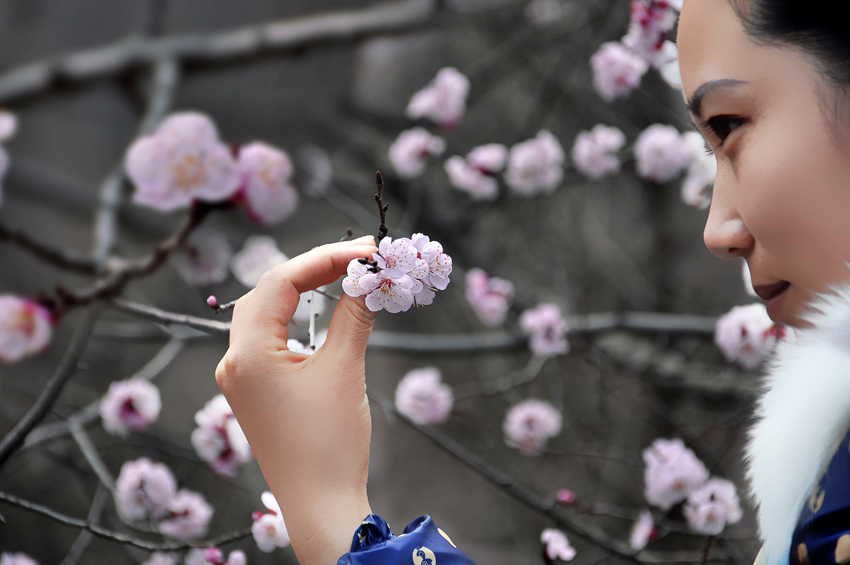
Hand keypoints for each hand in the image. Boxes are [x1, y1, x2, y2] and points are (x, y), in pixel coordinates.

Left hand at [215, 236, 377, 564]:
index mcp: (247, 354)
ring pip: (268, 312)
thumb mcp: (344, 370)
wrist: (320, 506)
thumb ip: (354, 316)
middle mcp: (234, 360)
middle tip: (362, 258)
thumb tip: (370, 277)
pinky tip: (326, 308)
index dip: (326, 258)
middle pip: (269, 291)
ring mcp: (242, 376)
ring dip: (307, 291)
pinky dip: (300, 317)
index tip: (367, 249)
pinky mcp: (255, 390)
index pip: (281, 282)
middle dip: (316, 268)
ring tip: (349, 276)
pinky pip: (272, 337)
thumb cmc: (329, 444)